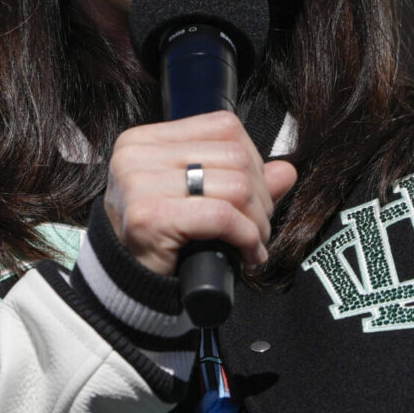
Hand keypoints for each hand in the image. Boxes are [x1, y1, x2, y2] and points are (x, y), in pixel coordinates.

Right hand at [104, 110, 297, 275]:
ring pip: (235, 186)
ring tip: (252, 241)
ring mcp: (139, 184)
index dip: (253, 161)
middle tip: (257, 226)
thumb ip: (240, 180)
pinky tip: (246, 254)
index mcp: (145, 140)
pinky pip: (222, 216)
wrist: (128, 285)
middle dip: (260, 196)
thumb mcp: (198, 200)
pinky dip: (246, 237)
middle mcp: (137, 155)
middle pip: (234, 156)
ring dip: (257, 221)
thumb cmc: (158, 241)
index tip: (254, 194)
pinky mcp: (149, 216)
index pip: (223, 127)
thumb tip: (285, 170)